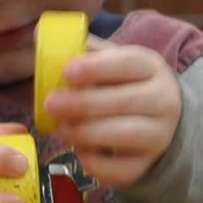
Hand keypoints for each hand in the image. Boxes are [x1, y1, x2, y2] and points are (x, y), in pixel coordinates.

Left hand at [43, 41, 181, 188]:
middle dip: (83, 104)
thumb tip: (39, 33)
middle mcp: (163, 101)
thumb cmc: (125, 86)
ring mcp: (159, 136)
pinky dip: (94, 161)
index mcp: (151, 68)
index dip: (97, 68)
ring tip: (61, 128)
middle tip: (50, 104)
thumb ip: (81, 50)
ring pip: (123, 135)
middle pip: (124, 102)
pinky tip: (78, 150)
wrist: (163, 121)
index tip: (67, 72)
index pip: (128, 64)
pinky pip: (120, 168)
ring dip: (86, 132)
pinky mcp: (147, 165)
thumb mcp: (113, 62)